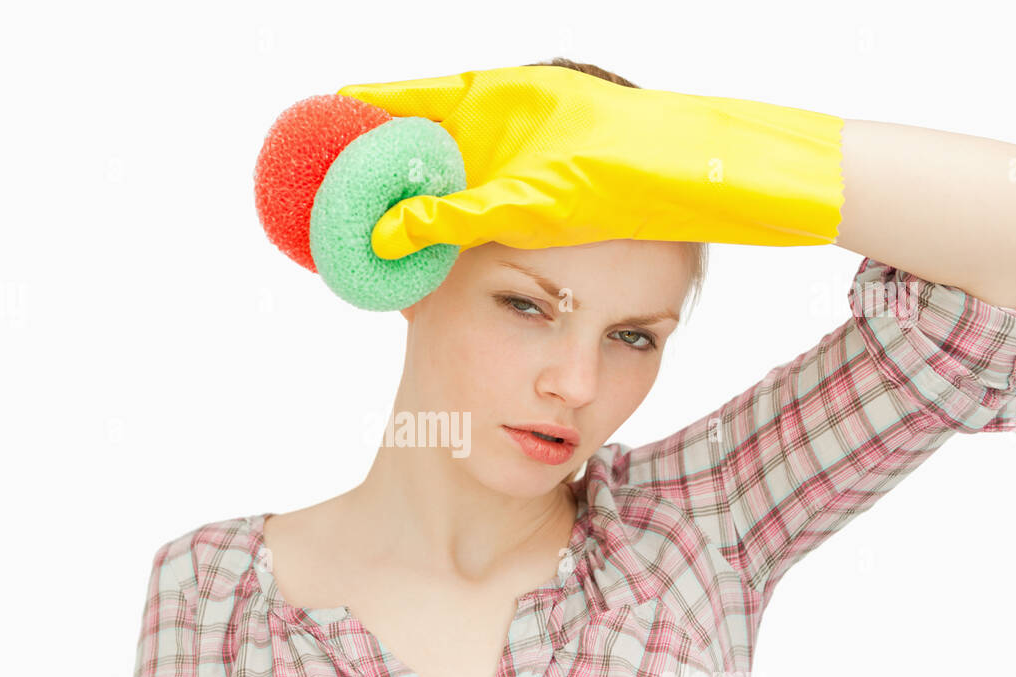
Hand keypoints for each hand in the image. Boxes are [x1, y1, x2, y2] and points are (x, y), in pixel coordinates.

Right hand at [336, 65, 844, 256]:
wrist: (707, 175)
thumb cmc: (625, 172)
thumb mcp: (529, 200)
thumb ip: (453, 216)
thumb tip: (383, 238)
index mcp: (490, 92)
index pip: (397, 96)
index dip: (348, 121)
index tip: (308, 148)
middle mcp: (502, 107)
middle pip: (415, 131)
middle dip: (375, 169)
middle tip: (334, 209)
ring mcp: (523, 135)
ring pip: (447, 162)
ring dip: (413, 195)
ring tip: (372, 234)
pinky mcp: (543, 166)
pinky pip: (478, 185)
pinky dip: (453, 210)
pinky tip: (440, 245)